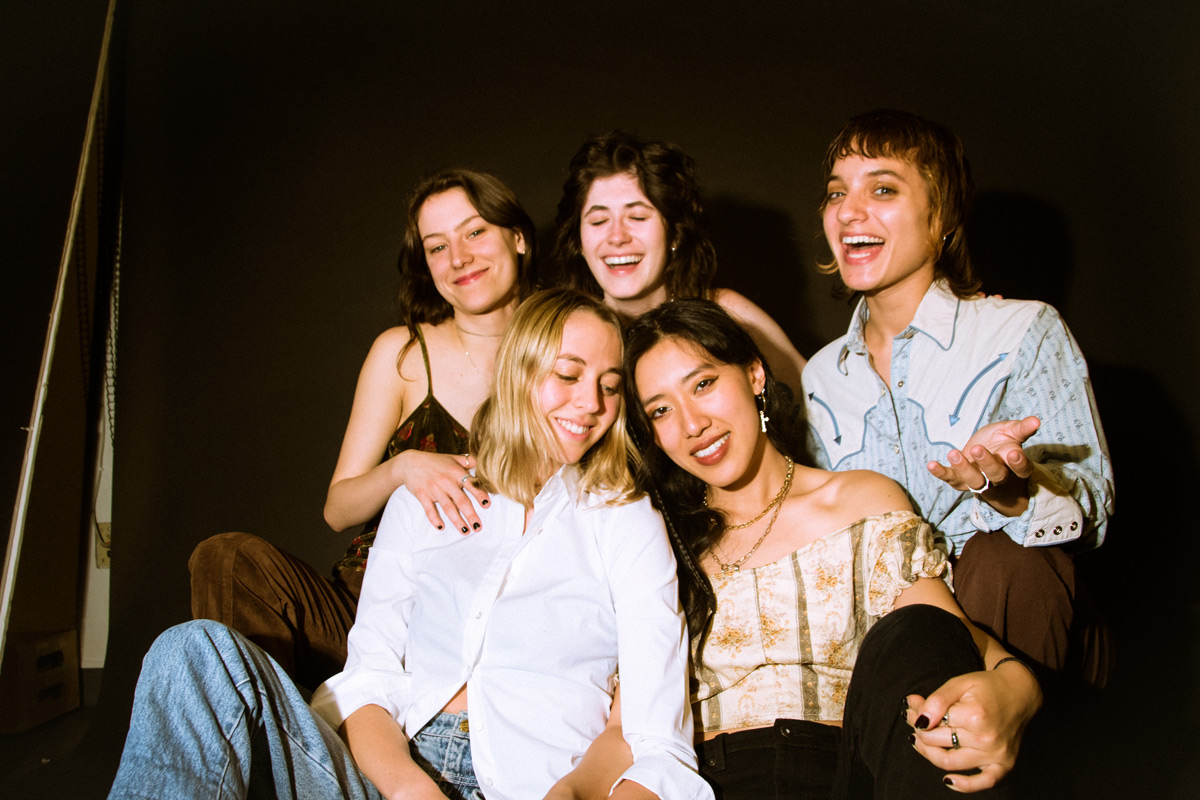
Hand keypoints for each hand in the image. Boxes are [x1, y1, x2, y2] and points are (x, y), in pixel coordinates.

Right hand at [389, 450, 488, 533]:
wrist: (409, 463)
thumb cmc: (434, 461)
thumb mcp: (453, 457)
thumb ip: (469, 461)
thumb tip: (484, 462)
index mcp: (456, 472)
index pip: (471, 484)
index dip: (480, 494)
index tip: (487, 505)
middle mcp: (446, 481)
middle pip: (461, 500)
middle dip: (471, 515)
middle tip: (478, 527)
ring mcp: (434, 489)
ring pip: (448, 507)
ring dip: (457, 521)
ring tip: (466, 531)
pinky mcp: (422, 495)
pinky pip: (429, 510)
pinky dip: (434, 519)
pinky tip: (441, 527)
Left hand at [903, 662, 1041, 791]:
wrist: (1019, 694)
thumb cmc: (987, 687)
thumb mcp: (959, 683)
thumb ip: (937, 700)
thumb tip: (920, 720)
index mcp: (973, 715)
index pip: (932, 723)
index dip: (917, 716)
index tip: (913, 708)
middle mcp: (985, 738)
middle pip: (937, 743)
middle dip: (919, 732)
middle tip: (913, 721)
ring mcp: (995, 755)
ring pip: (950, 763)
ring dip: (929, 754)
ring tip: (920, 742)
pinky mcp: (1004, 765)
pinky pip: (983, 783)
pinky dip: (964, 785)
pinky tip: (948, 780)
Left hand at [927, 416, 1039, 516]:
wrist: (983, 451)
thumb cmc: (1001, 441)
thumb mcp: (1011, 432)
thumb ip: (1022, 428)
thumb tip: (1036, 420)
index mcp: (1014, 465)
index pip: (1021, 470)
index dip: (1019, 464)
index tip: (1014, 453)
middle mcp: (998, 477)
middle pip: (996, 476)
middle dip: (987, 464)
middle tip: (977, 448)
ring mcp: (978, 479)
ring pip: (974, 481)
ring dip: (963, 468)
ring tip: (953, 452)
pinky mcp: (960, 479)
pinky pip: (951, 479)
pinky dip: (941, 473)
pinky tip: (931, 464)